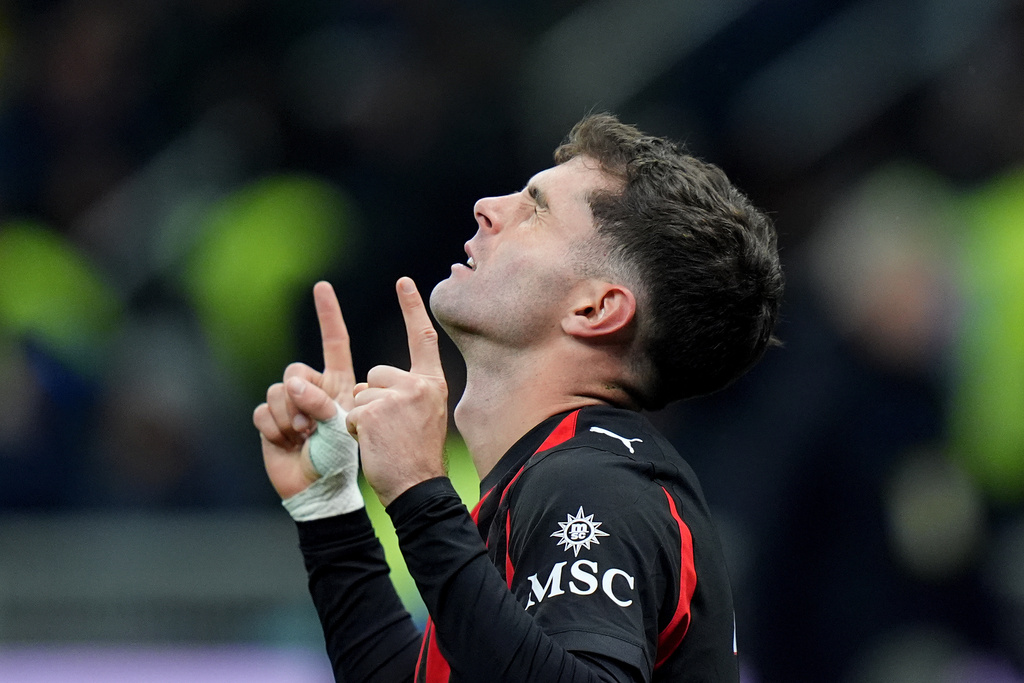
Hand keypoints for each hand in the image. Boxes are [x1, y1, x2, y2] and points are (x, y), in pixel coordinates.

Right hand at [253, 281, 356, 498]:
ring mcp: (289, 404)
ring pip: (277, 392)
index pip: (334, 342)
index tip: (322, 286)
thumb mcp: (339, 425)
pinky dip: (273, 429)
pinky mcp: (268, 420)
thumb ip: (319, 401)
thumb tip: (292, 384)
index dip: (328, 314)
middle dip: (302, 398)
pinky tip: (286, 442)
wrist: (318, 487)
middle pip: (296, 370)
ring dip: (288, 417)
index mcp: (337, 383)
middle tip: (312, 425)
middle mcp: (312, 388)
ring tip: (302, 437)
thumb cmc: (339, 457)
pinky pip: (262, 411)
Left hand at [346, 277, 447, 505]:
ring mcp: (397, 396)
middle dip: (373, 398)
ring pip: (361, 394)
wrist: (417, 488)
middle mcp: (418, 385)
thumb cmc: (417, 458)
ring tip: (385, 439)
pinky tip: (375, 444)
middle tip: (392, 429)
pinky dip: (355, 430)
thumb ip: (405, 392)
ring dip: (364, 417)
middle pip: (376, 373)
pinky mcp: (375, 410)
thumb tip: (373, 383)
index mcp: (433, 384)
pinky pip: (352, 412)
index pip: (422, 338)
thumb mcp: (423, 416)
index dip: (412, 309)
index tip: (403, 282)